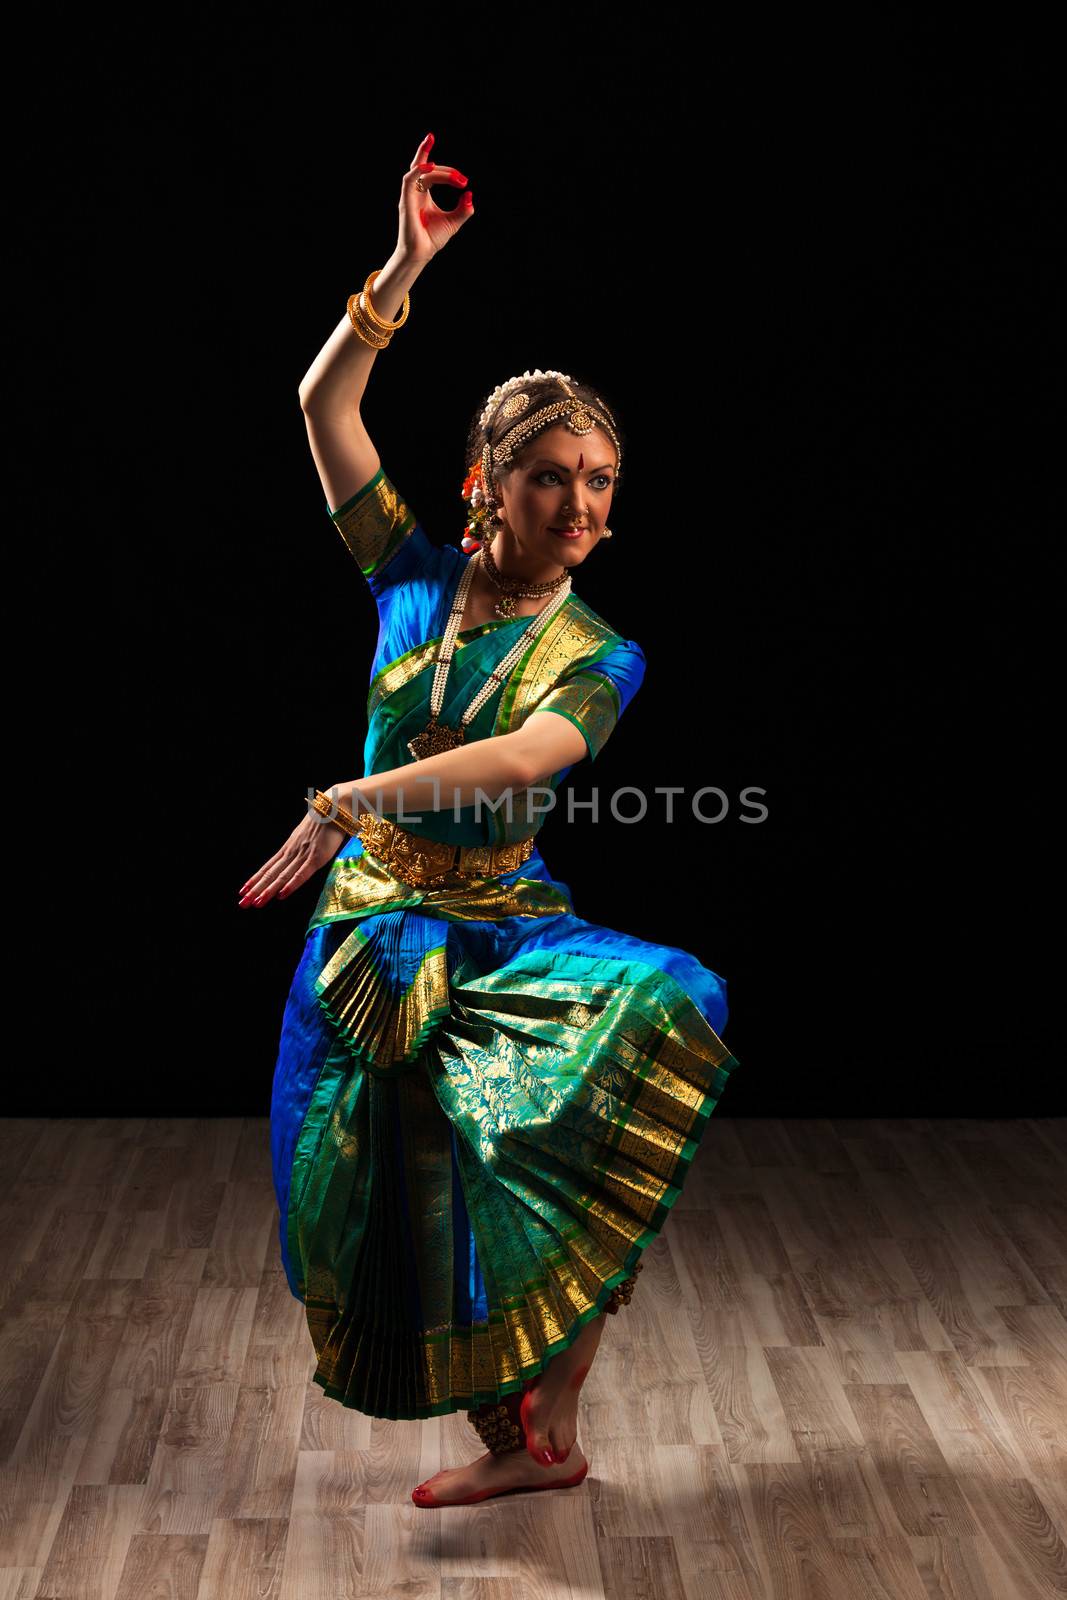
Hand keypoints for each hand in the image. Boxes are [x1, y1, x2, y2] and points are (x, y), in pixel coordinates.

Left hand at [238, 808, 346, 907]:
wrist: (334, 807)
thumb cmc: (324, 821)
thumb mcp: (306, 836)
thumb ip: (299, 848)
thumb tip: (294, 858)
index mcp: (288, 848)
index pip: (267, 867)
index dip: (255, 879)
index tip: (243, 890)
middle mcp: (291, 852)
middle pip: (270, 874)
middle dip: (255, 889)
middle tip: (242, 903)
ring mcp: (302, 855)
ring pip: (281, 876)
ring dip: (268, 890)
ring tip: (256, 903)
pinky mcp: (316, 857)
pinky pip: (301, 874)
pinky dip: (291, 885)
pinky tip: (281, 894)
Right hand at [396, 132, 473, 265]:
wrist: (421, 254)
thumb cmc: (432, 239)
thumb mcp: (454, 221)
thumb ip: (463, 208)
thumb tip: (470, 194)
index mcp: (423, 193)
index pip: (427, 170)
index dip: (437, 161)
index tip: (452, 164)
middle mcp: (415, 191)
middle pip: (424, 167)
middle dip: (445, 169)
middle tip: (462, 179)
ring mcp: (408, 196)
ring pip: (420, 172)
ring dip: (438, 171)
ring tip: (455, 177)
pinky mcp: (405, 202)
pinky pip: (409, 180)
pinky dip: (418, 171)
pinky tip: (431, 168)